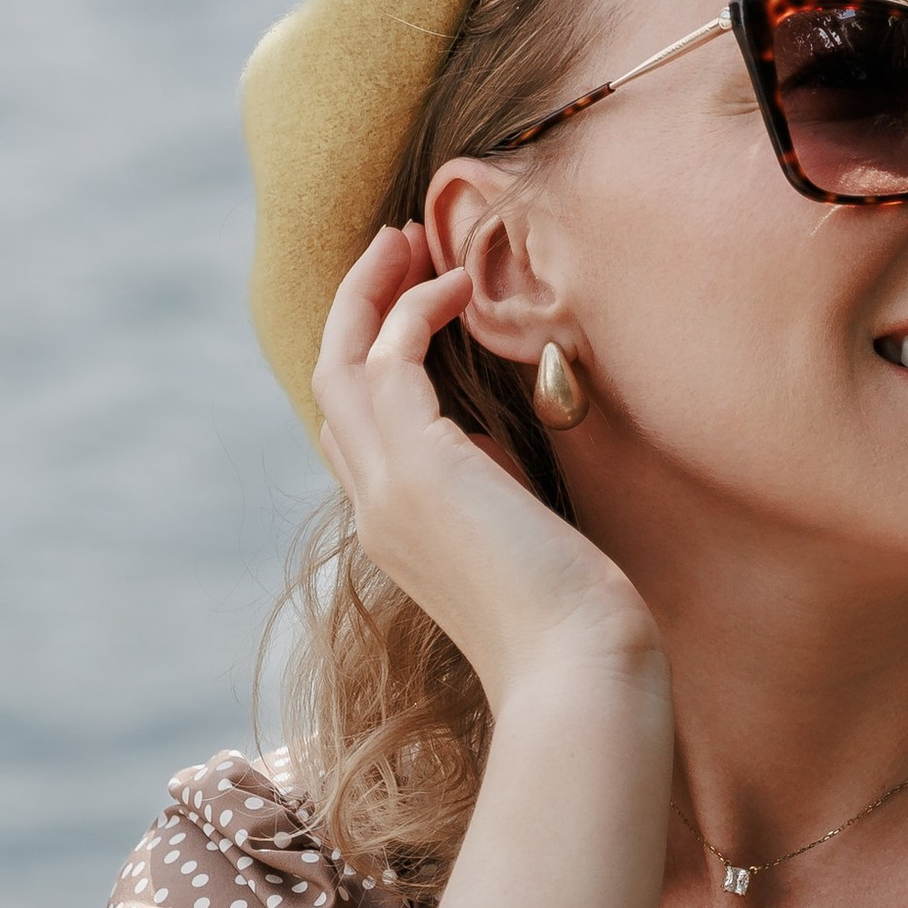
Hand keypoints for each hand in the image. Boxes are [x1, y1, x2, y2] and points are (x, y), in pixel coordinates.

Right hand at [313, 225, 660, 707]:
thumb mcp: (522, 544)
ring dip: (371, 290)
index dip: (372, 360)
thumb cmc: (574, 623)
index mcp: (397, 532)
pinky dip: (413, 309)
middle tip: (396, 245)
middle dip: (358, 307)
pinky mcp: (415, 469)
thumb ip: (493, 494)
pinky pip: (388, 359)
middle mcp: (374, 508)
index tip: (412, 304)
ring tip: (409, 236)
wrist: (576, 670)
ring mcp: (385, 490)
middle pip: (332, 383)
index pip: (355, 432)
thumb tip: (491, 448)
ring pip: (341, 361)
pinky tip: (458, 283)